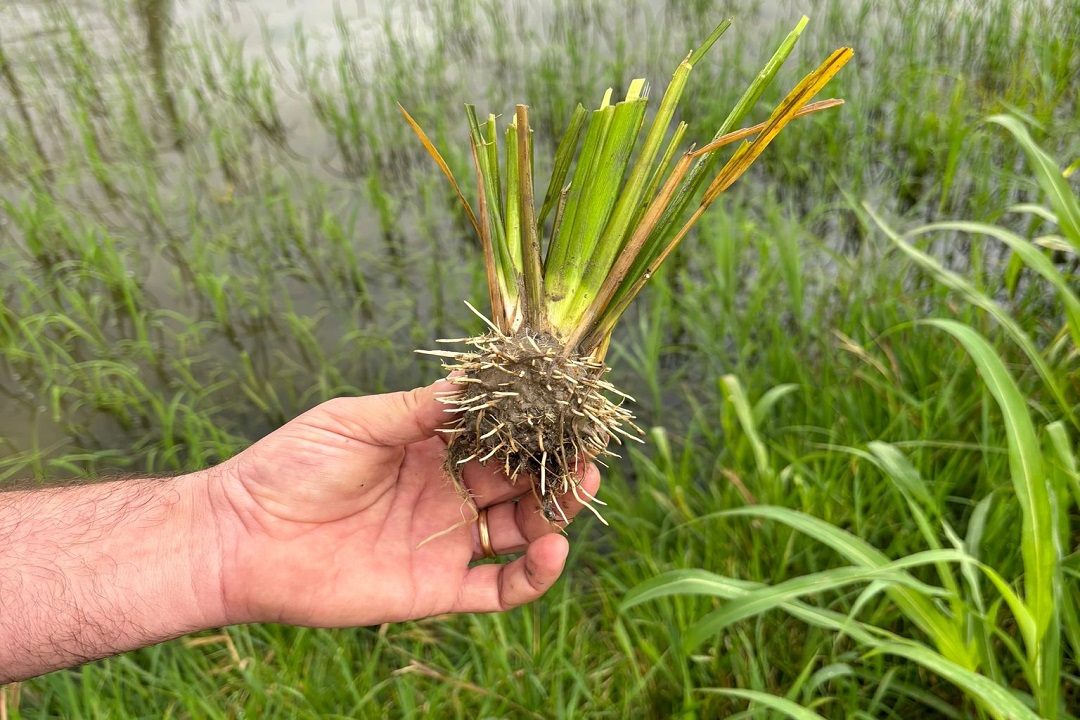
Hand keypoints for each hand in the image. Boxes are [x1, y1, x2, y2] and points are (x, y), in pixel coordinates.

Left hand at [206, 380, 600, 626]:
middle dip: (554, 468)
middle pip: (517, 483)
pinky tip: (551, 551)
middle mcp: (445, 495)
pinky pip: (496, 588)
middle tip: (586, 452)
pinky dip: (531, 576)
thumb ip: (417, 408)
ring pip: (518, 531)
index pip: (495, 436)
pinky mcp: (433, 588)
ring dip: (555, 514)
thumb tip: (476, 378)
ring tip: (580, 489)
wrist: (239, 537)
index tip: (566, 407)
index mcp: (429, 450)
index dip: (531, 425)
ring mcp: (443, 542)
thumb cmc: (289, 466)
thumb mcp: (355, 421)